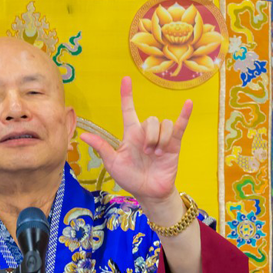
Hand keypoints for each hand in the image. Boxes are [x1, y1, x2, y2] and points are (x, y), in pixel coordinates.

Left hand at [80, 76, 192, 204]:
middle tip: (147, 153)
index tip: (126, 79)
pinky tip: (188, 104)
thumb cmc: (129, 178)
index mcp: (131, 135)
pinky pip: (179, 126)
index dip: (127, 95)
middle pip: (151, 119)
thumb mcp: (112, 163)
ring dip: (160, 139)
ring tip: (156, 154)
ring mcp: (161, 138)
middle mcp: (146, 133)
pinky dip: (184, 115)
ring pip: (164, 124)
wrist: (148, 192)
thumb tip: (83, 135)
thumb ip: (101, 147)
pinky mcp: (173, 144)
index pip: (128, 110)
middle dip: (150, 136)